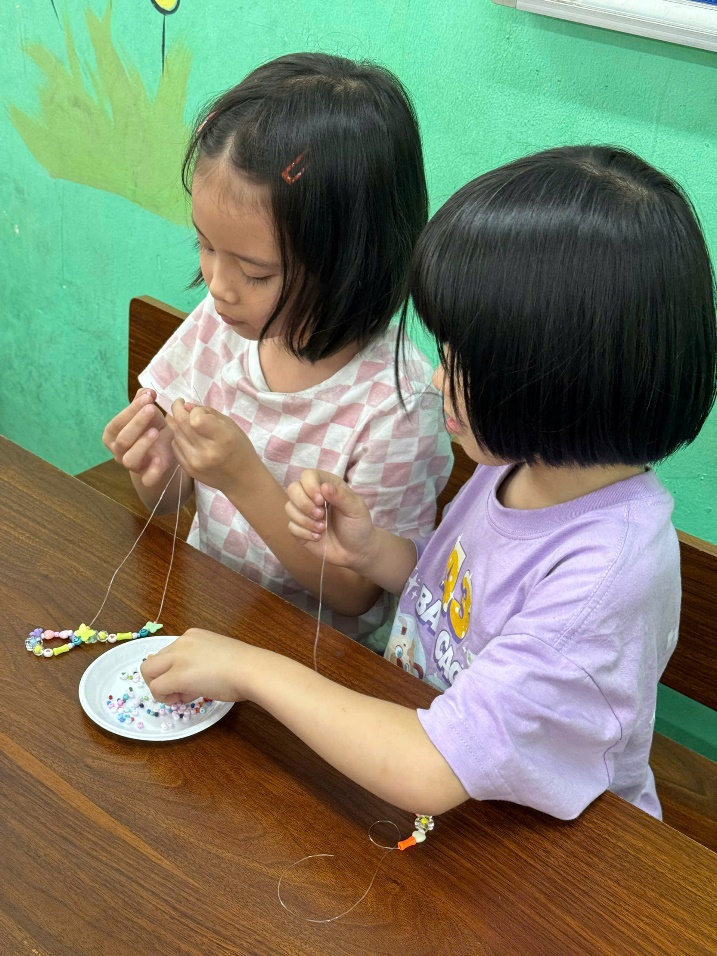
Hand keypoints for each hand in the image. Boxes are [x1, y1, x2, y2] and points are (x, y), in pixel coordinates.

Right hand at [103, 388, 175, 486]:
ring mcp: (132, 465)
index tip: (148, 396)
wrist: (167, 446)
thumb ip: (144, 400)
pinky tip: (160, 459)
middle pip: (123, 440)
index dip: (131, 409)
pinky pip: (147, 479)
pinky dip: (153, 471)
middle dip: (137, 423)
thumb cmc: (152, 426)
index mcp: (112, 435)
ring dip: (142, 445)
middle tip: (152, 409)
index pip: (117, 423)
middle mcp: (118, 451)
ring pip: (130, 460)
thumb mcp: (148, 411)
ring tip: (155, 432)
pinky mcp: (147, 476)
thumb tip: (147, 391)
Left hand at [140, 628, 256, 703]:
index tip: (189, 681)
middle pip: (153, 661)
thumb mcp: (217, 656)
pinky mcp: (177, 675)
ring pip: (148, 671)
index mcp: (192, 636)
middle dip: (160, 679)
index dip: (173, 671)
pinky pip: (156, 687)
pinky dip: (163, 697)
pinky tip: (183, 699)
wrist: (251, 670)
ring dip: (159, 688)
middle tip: (178, 692)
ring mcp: (178, 657)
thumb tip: (188, 681)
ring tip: (182, 696)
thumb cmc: (243, 666)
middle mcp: (182, 642)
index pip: (168, 654)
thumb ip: (199, 662)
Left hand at [167, 399, 260, 491]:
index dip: (195, 411)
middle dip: (180, 411)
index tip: (198, 410)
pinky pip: (175, 446)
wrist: (242, 480)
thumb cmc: (240, 449)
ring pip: (176, 434)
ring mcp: (195, 462)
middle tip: (182, 407)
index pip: (196, 418)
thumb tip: (185, 405)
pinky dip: (179, 439)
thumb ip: (208, 412)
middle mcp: (206, 452)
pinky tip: (189, 439)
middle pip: (182, 424)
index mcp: (222, 438)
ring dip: (180, 426)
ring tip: (190, 426)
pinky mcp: (188, 469)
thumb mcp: (231, 425)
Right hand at [285, 470, 377, 572]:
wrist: (356, 551)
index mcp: (327, 485)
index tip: (321, 501)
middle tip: (321, 515)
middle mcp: (312, 496)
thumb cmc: (358, 525)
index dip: (310, 486)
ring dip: (305, 520)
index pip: (307, 475)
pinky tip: (317, 537)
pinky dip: (304, 533)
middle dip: (304, 504)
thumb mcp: (356, 509)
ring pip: (289, 508)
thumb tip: (324, 486)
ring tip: (322, 528)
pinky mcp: (299, 529)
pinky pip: (291, 526)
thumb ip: (341, 496)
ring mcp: (304, 513)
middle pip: (293, 489)